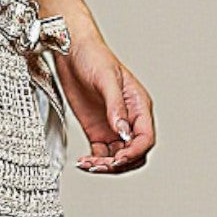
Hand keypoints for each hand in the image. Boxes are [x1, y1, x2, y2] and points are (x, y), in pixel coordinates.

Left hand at [58, 40, 155, 174]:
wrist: (71, 51)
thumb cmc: (94, 57)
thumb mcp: (106, 80)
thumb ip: (116, 107)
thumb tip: (123, 132)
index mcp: (139, 106)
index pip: (145, 137)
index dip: (135, 151)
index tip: (119, 158)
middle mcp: (128, 119)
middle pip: (134, 152)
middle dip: (120, 163)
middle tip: (101, 164)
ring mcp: (112, 126)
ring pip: (117, 156)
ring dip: (105, 165)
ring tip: (89, 164)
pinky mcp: (96, 130)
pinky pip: (100, 153)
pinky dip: (94, 161)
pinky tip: (84, 161)